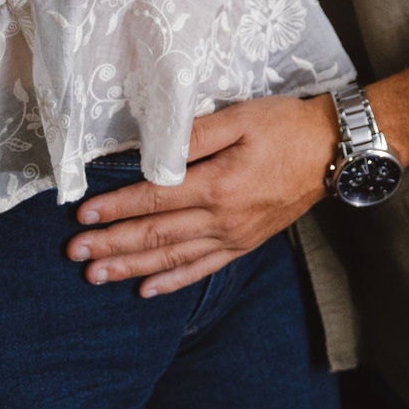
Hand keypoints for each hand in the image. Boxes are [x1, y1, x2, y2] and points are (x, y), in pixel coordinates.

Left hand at [66, 93, 338, 295]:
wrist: (333, 152)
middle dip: (112, 245)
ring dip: (131, 268)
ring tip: (96, 276)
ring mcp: (234, 236)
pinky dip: (173, 283)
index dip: (116, 208)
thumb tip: (149, 151)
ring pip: (173, 258)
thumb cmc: (285, 126)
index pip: (154, 199)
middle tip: (74, 253)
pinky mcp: (245, 244)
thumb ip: (192, 135)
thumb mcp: (239, 118)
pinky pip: (203, 270)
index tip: (83, 215)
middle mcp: (223, 219)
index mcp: (218, 184)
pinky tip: (146, 290)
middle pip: (156, 236)